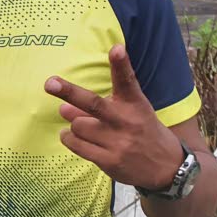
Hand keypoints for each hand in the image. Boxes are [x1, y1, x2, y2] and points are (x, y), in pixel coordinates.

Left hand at [44, 45, 182, 189]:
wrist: (166, 167)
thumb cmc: (141, 133)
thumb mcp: (130, 113)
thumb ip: (97, 108)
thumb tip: (63, 109)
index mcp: (135, 104)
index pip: (127, 81)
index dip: (121, 65)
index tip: (116, 49)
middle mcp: (126, 121)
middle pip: (93, 104)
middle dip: (69, 92)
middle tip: (50, 83)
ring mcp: (118, 142)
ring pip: (78, 125)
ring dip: (74, 124)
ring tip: (84, 127)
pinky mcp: (109, 161)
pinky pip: (76, 145)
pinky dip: (69, 138)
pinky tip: (71, 136)